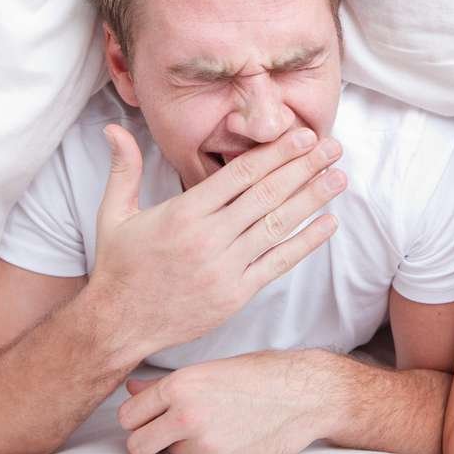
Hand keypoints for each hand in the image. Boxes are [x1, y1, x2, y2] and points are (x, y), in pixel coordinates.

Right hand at [87, 125, 346, 354]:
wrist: (117, 324)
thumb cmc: (119, 266)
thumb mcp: (114, 213)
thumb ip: (124, 169)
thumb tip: (114, 128)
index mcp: (183, 213)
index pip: (240, 174)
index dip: (275, 153)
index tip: (302, 135)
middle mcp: (208, 238)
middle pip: (267, 194)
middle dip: (304, 167)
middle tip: (333, 147)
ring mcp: (225, 268)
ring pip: (277, 225)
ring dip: (312, 199)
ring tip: (339, 177)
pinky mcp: (236, 294)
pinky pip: (277, 263)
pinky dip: (305, 243)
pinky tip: (328, 223)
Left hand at [118, 351, 335, 453]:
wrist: (307, 394)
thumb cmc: (265, 375)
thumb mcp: (213, 369)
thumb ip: (168, 385)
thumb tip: (133, 389)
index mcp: (181, 385)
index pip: (128, 415)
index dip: (139, 419)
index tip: (149, 418)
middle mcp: (187, 414)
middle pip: (137, 446)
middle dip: (150, 442)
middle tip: (169, 432)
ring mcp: (205, 443)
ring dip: (187, 446)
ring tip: (219, 424)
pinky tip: (236, 435)